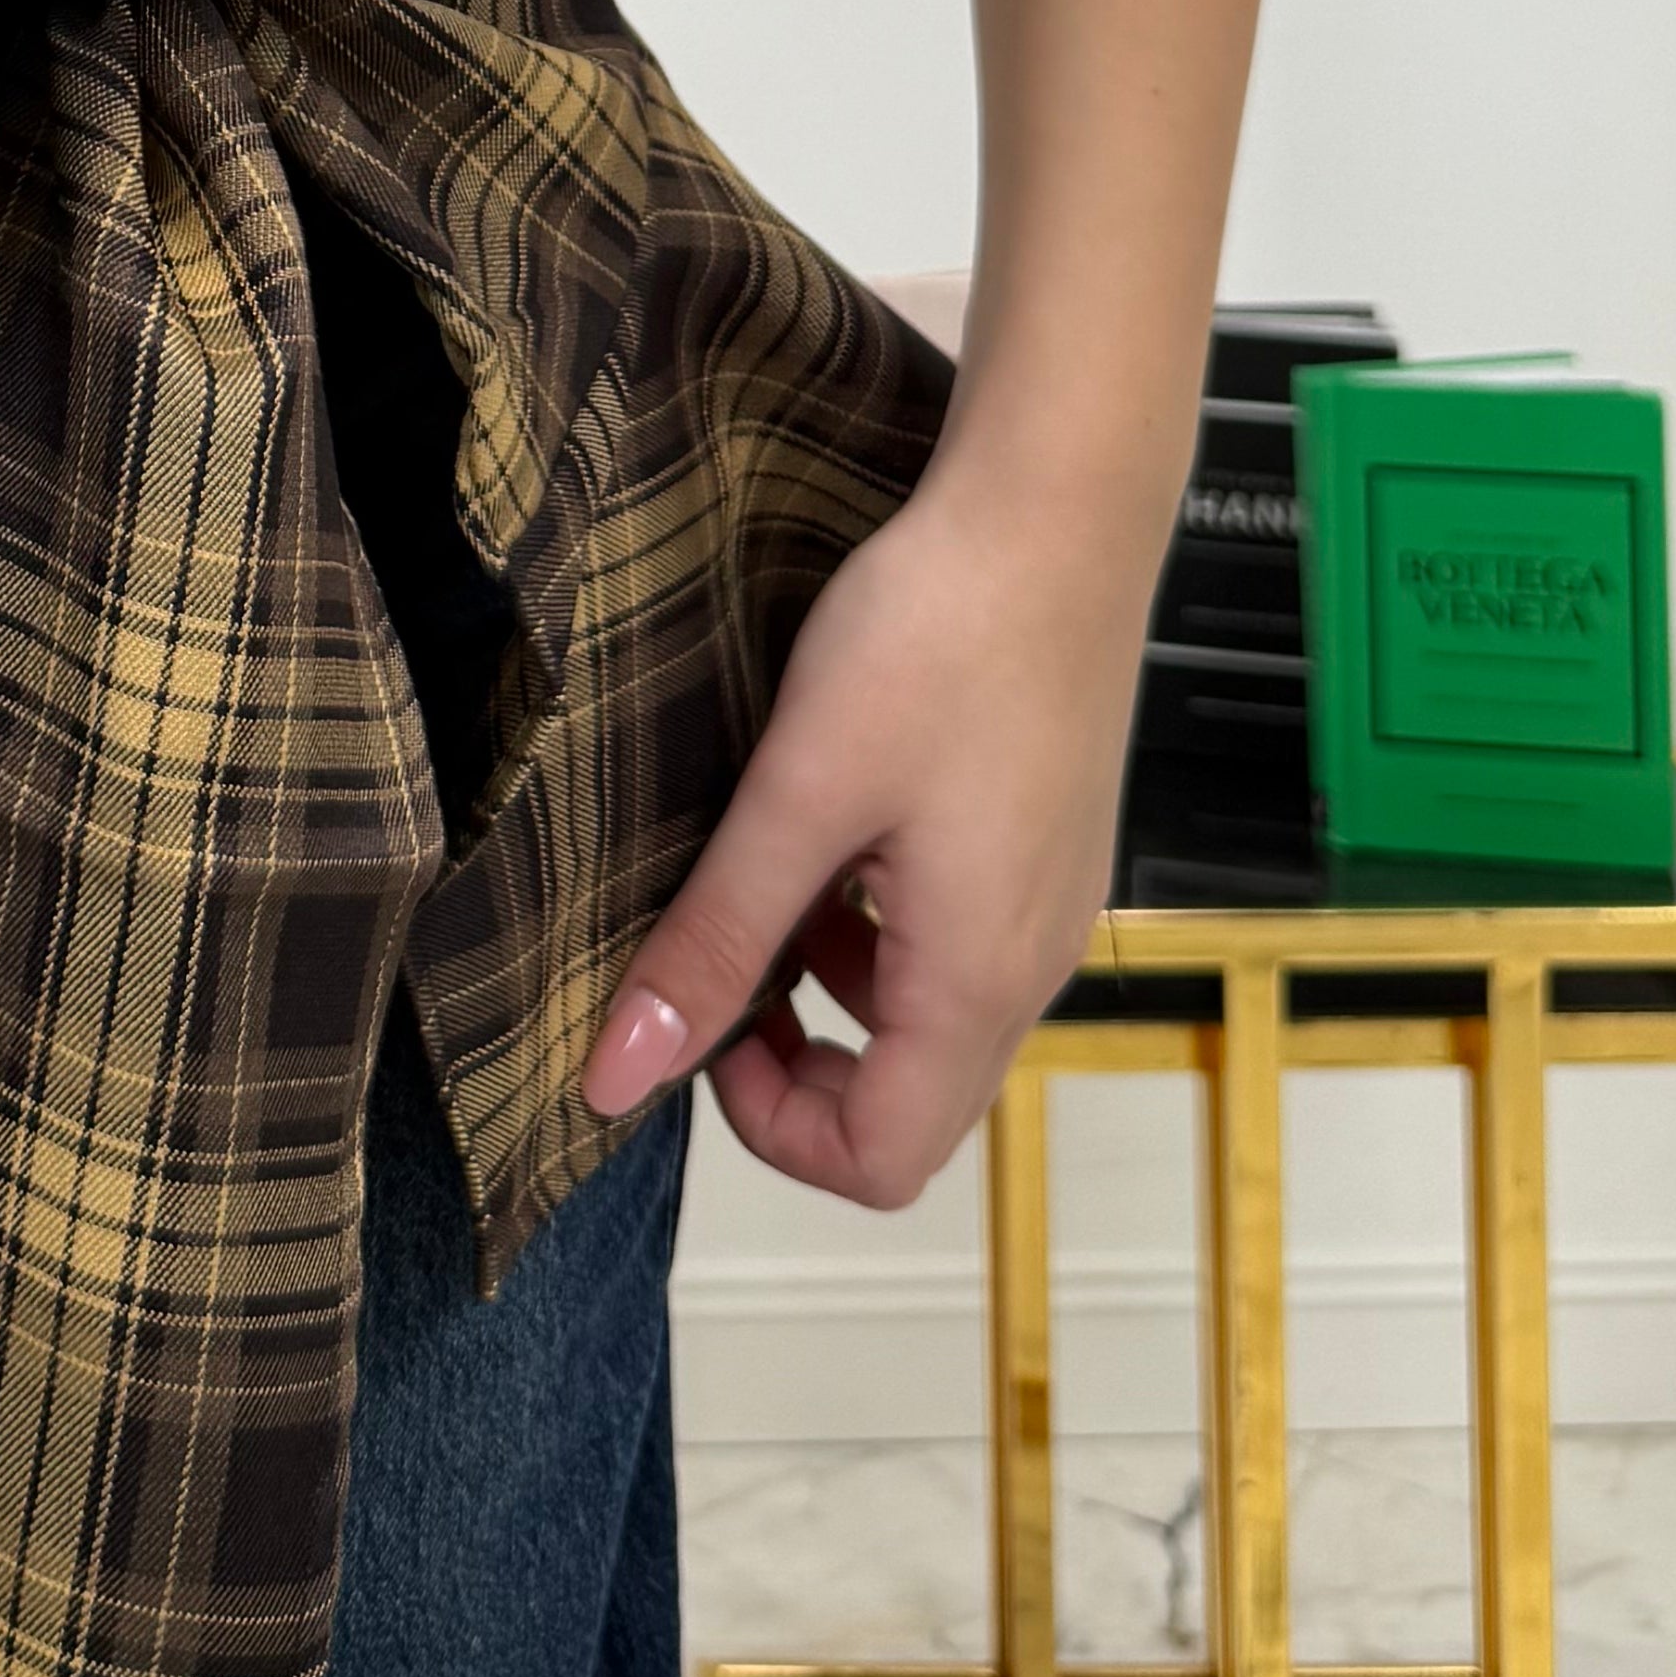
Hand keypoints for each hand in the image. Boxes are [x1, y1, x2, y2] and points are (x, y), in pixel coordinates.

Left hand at [575, 434, 1152, 1205]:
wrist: (1056, 514)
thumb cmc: (938, 637)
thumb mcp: (798, 794)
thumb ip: (713, 940)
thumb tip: (620, 1073)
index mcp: (977, 981)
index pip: (879, 1162)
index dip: (768, 1127)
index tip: (698, 1025)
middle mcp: (1033, 967)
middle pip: (910, 1108)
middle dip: (796, 1068)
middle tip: (716, 961)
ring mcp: (1049, 908)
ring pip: (928, 1025)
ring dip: (831, 993)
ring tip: (763, 880)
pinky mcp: (1046, 848)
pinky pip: (955, 947)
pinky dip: (878, 930)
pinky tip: (831, 828)